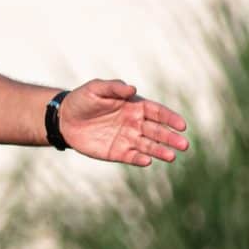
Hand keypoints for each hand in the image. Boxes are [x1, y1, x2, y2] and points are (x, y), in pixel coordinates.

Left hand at [58, 79, 190, 166]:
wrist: (65, 118)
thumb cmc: (83, 99)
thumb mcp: (96, 88)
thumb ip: (114, 87)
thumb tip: (133, 88)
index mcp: (134, 106)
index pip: (157, 112)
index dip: (170, 118)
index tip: (182, 125)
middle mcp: (135, 123)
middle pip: (157, 131)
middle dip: (171, 138)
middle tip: (184, 145)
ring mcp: (127, 139)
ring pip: (148, 146)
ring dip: (160, 151)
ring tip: (172, 157)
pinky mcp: (117, 152)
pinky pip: (132, 156)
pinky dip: (140, 159)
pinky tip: (148, 161)